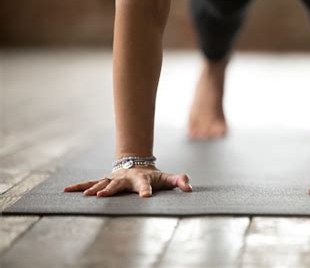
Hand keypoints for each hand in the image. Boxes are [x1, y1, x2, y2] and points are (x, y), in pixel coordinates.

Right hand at [63, 166, 191, 197]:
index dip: (146, 190)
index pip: (146, 186)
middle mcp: (126, 179)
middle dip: (111, 189)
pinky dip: (80, 186)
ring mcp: (114, 179)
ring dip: (94, 188)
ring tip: (87, 195)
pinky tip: (67, 190)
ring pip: (102, 182)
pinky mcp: (105, 180)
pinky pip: (91, 183)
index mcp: (143, 179)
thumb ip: (179, 181)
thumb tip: (190, 187)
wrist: (138, 165)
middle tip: (103, 195)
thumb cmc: (155, 177)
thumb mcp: (168, 179)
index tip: (145, 197)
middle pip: (118, 185)